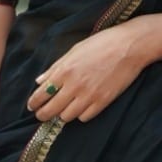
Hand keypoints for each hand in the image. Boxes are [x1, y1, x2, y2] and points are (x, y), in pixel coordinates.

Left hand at [27, 18, 161, 124]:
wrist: (130, 46)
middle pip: (51, 110)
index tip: (31, 106)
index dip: (33, 103)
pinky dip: (80, 115)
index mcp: (64, 70)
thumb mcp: (75, 50)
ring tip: (63, 109)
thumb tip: (40, 81)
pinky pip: (85, 117)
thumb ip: (55, 67)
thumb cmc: (102, 43)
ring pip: (67, 117)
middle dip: (43, 114)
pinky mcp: (103, 102)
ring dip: (63, 114)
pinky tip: (81, 107)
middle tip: (42, 115)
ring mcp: (89, 96)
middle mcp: (74, 86)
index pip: (41, 94)